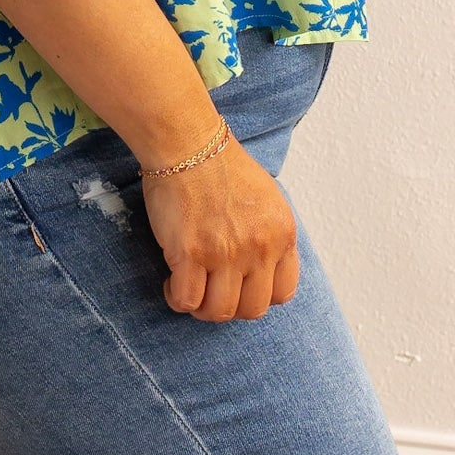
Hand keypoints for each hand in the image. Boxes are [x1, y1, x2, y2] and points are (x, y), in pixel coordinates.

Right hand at [141, 136, 299, 320]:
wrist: (188, 143)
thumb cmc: (220, 165)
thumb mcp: (267, 199)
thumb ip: (269, 235)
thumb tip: (260, 268)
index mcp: (282, 234)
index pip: (283, 293)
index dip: (258, 295)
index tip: (239, 286)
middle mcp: (260, 248)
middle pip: (252, 309)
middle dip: (230, 306)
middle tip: (211, 290)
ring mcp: (225, 253)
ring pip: (219, 311)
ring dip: (202, 308)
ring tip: (189, 289)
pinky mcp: (190, 253)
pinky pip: (187, 300)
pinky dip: (177, 299)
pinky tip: (172, 282)